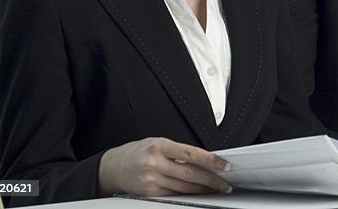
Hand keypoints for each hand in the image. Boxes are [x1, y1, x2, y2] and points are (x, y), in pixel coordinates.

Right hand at [98, 137, 231, 196]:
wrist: (112, 167)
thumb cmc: (137, 152)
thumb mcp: (158, 143)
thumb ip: (178, 151)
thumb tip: (203, 160)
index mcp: (160, 145)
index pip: (191, 154)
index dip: (210, 161)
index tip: (224, 165)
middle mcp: (155, 163)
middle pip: (190, 174)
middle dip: (211, 180)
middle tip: (225, 183)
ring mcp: (151, 179)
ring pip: (183, 187)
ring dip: (202, 189)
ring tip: (215, 189)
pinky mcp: (148, 192)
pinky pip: (173, 194)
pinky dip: (187, 194)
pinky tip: (197, 193)